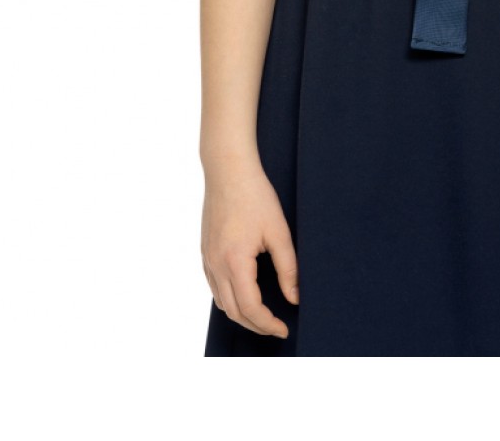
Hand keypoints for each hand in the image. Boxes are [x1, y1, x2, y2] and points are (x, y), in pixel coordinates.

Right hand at [201, 155, 299, 338]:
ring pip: (221, 302)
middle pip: (234, 311)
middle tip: (277, 327)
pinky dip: (230, 299)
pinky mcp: (205, 252)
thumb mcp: (279, 231)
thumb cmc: (255, 196)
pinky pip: (215, 287)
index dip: (268, 324)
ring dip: (241, 315)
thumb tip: (294, 297)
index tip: (283, 329)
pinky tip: (245, 295)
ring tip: (263, 316)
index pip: (250, 308)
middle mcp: (216, 265)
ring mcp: (207, 259)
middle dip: (256, 325)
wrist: (228, 170)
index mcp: (235, 261)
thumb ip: (288, 267)